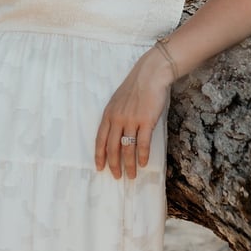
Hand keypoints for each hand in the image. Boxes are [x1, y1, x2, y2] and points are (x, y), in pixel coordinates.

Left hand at [94, 48, 172, 179]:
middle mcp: (118, 118)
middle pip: (112, 147)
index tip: (100, 168)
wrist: (151, 74)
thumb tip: (115, 134)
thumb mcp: (118, 100)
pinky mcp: (146, 121)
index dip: (99, 155)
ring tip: (131, 175)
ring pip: (127, 148)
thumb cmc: (136, 87)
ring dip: (129, 164)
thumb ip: (115, 116)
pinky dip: (142, 156)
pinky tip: (142, 164)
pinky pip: (142, 143)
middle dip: (114, 164)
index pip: (100, 139)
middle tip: (117, 176)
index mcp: (109, 113)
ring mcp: (131, 120)